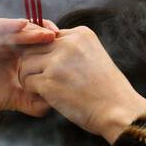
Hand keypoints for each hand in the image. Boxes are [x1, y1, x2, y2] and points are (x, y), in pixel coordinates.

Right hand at [0, 18, 57, 128]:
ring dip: (26, 28)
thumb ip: (29, 100)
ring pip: (8, 28)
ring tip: (42, 31)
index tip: (66, 48)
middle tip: (58, 36)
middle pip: (23, 33)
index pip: (32, 44)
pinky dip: (3, 25)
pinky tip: (19, 26)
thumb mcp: (9, 98)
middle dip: (41, 34)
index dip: (48, 45)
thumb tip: (53, 106)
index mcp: (9, 53)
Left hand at [17, 26, 145, 142]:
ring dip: (30, 78)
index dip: (44, 54)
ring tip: (42, 90)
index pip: (47, 36)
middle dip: (33, 65)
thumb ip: (72, 51)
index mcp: (81, 34)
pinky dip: (32, 92)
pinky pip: (27, 82)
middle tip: (40, 81)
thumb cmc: (108, 90)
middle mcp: (68, 44)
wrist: (119, 111)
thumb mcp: (95, 57)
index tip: (51, 69)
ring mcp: (57, 62)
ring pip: (25, 64)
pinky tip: (44, 99)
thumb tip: (47, 53)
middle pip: (33, 48)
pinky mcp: (49, 82)